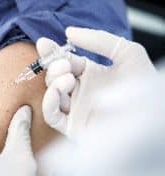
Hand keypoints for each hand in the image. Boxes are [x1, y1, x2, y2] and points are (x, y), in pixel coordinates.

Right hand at [38, 27, 155, 136]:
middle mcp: (81, 91)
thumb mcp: (127, 53)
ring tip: (69, 78)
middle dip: (54, 67)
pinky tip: (57, 91)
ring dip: (54, 82)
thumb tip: (69, 32)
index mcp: (91, 74)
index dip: (54, 52)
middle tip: (65, 64)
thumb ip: (99, 40)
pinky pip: (51, 115)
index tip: (44, 43)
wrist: (150, 117)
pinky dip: (49, 101)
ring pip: (52, 93)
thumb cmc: (144, 86)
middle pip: (55, 76)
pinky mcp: (72, 126)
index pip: (66, 61)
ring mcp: (76, 109)